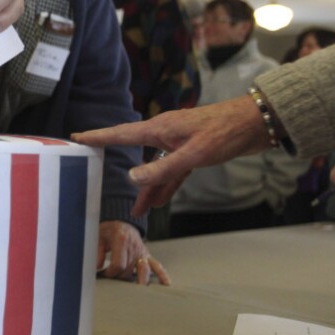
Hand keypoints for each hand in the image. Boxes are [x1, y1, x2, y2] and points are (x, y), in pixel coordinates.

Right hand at [73, 95, 270, 214]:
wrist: (256, 123)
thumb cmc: (224, 133)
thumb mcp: (193, 155)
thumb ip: (162, 169)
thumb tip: (132, 178)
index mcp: (160, 129)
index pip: (121, 134)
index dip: (98, 137)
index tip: (78, 137)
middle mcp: (165, 134)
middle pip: (135, 153)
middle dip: (118, 166)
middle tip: (93, 167)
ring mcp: (179, 143)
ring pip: (156, 168)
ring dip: (148, 188)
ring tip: (137, 210)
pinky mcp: (193, 151)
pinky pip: (173, 171)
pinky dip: (167, 185)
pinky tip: (160, 201)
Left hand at [96, 221, 170, 285]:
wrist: (121, 222)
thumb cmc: (108, 230)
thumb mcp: (98, 237)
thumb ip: (97, 251)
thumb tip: (97, 267)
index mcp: (121, 240)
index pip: (118, 264)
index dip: (110, 273)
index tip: (104, 274)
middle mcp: (134, 246)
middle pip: (129, 270)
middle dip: (120, 278)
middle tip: (112, 280)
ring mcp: (142, 251)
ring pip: (144, 270)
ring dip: (141, 281)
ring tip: (141, 294)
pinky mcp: (147, 255)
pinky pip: (157, 265)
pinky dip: (162, 274)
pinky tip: (166, 283)